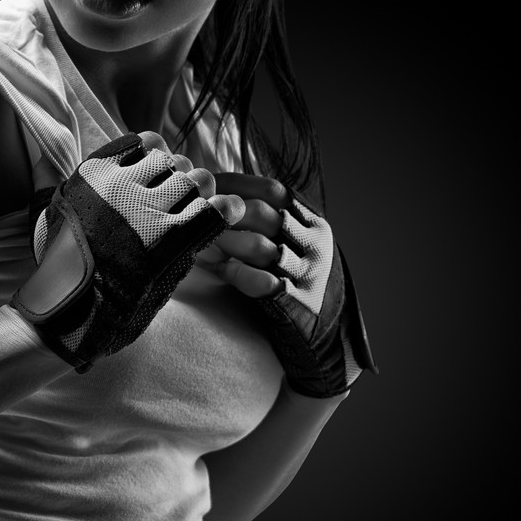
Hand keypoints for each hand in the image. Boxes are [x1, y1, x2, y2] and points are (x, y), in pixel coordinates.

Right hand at [11, 131, 243, 372]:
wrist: (69, 309)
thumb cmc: (59, 265)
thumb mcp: (51, 210)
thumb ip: (51, 178)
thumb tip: (42, 153)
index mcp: (95, 173)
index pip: (147, 142)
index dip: (160, 157)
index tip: (159, 174)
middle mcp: (123, 185)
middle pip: (175, 162)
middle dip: (183, 178)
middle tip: (179, 201)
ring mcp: (148, 212)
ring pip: (198, 181)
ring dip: (203, 195)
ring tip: (196, 212)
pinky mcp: (171, 242)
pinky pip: (215, 210)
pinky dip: (226, 210)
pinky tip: (226, 215)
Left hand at [202, 173, 376, 396]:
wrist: (328, 334)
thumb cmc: (296, 282)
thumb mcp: (290, 245)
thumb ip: (261, 224)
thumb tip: (211, 198)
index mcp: (310, 223)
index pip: (272, 191)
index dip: (235, 186)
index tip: (204, 186)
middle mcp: (312, 243)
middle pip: (262, 214)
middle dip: (222, 213)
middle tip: (191, 215)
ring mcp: (307, 273)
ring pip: (260, 246)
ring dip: (224, 242)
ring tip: (199, 241)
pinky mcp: (296, 302)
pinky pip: (262, 283)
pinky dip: (237, 273)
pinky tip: (221, 269)